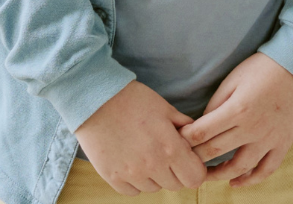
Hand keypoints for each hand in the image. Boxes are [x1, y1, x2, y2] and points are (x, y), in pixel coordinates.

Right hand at [72, 80, 204, 195]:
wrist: (97, 101)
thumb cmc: (134, 100)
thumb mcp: (166, 109)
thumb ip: (185, 127)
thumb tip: (195, 138)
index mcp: (170, 148)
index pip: (194, 178)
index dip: (195, 170)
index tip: (189, 160)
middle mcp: (152, 166)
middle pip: (175, 185)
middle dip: (176, 172)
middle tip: (167, 155)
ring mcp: (131, 174)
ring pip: (153, 188)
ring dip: (155, 177)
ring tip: (146, 155)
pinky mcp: (112, 177)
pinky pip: (131, 191)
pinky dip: (135, 181)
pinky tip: (132, 163)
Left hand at [182, 53, 292, 187]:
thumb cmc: (265, 68)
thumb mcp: (234, 79)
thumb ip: (216, 104)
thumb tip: (201, 125)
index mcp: (237, 110)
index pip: (200, 134)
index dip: (184, 140)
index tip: (175, 141)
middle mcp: (252, 128)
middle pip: (213, 152)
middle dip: (194, 157)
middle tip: (183, 159)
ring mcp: (269, 138)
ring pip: (238, 167)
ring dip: (217, 175)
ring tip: (205, 175)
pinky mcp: (283, 143)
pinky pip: (266, 169)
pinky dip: (250, 180)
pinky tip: (235, 183)